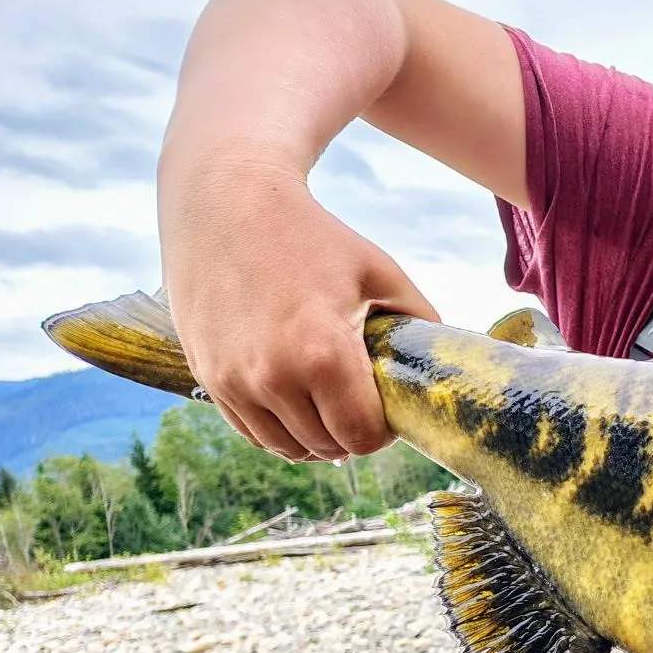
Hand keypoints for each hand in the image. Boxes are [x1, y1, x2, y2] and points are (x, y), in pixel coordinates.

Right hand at [160, 160, 440, 462]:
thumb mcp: (380, 272)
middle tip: (360, 402)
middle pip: (328, 448)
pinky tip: (296, 402)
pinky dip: (280, 429)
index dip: (382, 431)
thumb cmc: (313, 236)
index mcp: (322, 355)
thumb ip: (421, 321)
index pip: (362, 438)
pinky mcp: (209, 378)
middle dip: (351, 432)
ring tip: (329, 404)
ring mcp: (233, 381)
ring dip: (315, 437)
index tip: (385, 409)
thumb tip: (443, 365)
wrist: (226, 203)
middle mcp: (273, 377)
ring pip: (289, 449)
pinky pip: (254, 433)